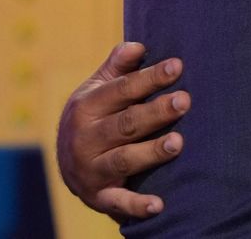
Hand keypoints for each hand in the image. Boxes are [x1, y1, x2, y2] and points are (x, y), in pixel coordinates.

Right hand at [56, 42, 189, 221]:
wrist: (65, 162)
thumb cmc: (94, 116)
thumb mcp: (97, 88)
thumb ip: (117, 67)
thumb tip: (137, 44)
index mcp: (87, 107)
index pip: (122, 89)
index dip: (150, 78)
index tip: (178, 66)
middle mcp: (86, 138)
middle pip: (126, 123)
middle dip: (156, 112)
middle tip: (185, 101)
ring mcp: (91, 169)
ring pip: (124, 159)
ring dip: (151, 152)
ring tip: (178, 143)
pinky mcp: (98, 197)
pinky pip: (118, 202)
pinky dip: (137, 205)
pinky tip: (159, 205)